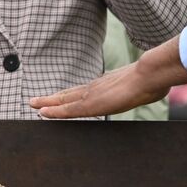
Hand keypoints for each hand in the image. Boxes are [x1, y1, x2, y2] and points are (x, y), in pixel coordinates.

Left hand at [33, 38, 186, 117]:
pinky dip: (55, 111)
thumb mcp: (145, 84)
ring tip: (33, 105)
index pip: (82, 91)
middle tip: (34, 101)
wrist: (152, 74)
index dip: (68, 96)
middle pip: (69, 94)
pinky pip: (69, 109)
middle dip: (52, 98)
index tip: (56, 98)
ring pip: (65, 101)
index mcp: (106, 84)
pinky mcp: (93, 103)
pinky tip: (43, 113)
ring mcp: (93, 94)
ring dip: (48, 103)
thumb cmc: (153, 78)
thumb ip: (142, 86)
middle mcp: (96, 88)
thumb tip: (154, 86)